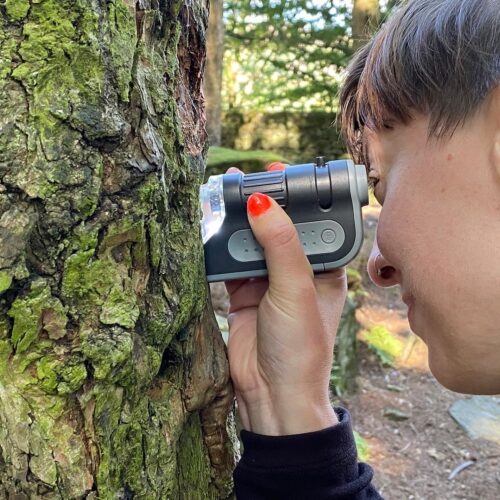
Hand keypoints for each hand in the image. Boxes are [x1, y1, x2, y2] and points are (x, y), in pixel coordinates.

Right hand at [225, 164, 347, 435]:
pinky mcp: (242, 294)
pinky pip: (230, 263)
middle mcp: (296, 272)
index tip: (279, 173)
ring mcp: (268, 283)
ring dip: (238, 223)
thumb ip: (280, 246)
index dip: (297, 196)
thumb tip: (261, 202)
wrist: (271, 396)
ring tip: (222, 196)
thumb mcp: (295, 290)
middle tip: (243, 179)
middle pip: (278, 228)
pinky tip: (210, 227)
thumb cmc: (300, 348)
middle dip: (262, 204)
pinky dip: (220, 247)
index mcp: (323, 269)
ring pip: (251, 243)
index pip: (313, 221)